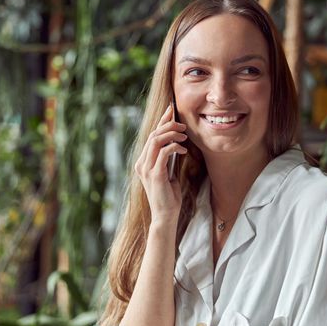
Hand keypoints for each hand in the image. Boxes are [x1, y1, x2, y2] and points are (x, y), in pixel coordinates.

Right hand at [135, 105, 187, 223]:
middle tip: (183, 125)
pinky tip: (183, 150)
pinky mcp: (154, 174)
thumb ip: (168, 158)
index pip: (151, 136)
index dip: (161, 121)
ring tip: (184, 136)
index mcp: (143, 162)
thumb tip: (176, 140)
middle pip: (153, 134)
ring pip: (156, 140)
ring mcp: (146, 169)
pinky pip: (164, 152)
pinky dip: (175, 147)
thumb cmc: (169, 195)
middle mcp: (141, 163)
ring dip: (172, 134)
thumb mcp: (168, 172)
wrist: (165, 215)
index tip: (171, 110)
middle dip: (168, 125)